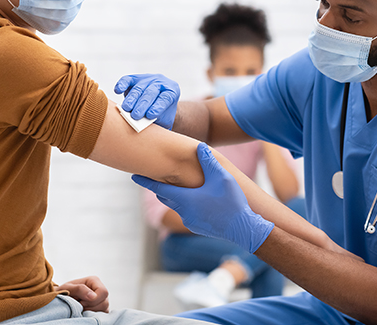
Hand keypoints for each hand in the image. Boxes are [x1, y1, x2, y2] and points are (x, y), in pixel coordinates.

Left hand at [56, 276, 108, 311]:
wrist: (61, 298)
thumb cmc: (64, 291)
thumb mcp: (68, 288)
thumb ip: (80, 289)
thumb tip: (93, 296)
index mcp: (94, 281)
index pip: (103, 292)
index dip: (94, 300)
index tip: (81, 301)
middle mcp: (100, 290)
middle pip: (104, 302)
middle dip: (90, 306)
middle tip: (79, 304)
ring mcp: (102, 300)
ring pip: (104, 309)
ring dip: (90, 310)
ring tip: (80, 307)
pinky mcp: (101, 309)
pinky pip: (102, 314)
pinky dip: (92, 315)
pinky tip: (84, 311)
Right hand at [114, 74, 179, 128]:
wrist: (157, 105)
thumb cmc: (161, 114)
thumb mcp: (164, 120)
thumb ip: (157, 121)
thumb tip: (145, 126)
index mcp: (172, 91)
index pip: (165, 98)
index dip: (157, 107)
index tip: (150, 116)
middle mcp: (160, 82)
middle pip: (150, 93)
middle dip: (142, 105)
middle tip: (135, 116)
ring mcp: (147, 78)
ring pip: (139, 88)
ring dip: (131, 99)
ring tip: (126, 109)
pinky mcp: (135, 78)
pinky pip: (127, 80)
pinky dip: (122, 84)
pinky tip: (118, 91)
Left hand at [132, 143, 273, 253]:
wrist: (243, 229)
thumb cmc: (231, 202)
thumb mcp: (222, 177)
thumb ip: (208, 161)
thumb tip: (198, 146)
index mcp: (185, 198)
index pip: (158, 187)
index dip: (145, 181)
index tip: (133, 175)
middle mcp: (184, 211)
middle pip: (166, 196)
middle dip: (160, 186)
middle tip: (154, 176)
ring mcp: (190, 221)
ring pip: (177, 205)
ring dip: (175, 196)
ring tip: (177, 186)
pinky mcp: (197, 226)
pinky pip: (187, 213)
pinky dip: (186, 204)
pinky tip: (197, 199)